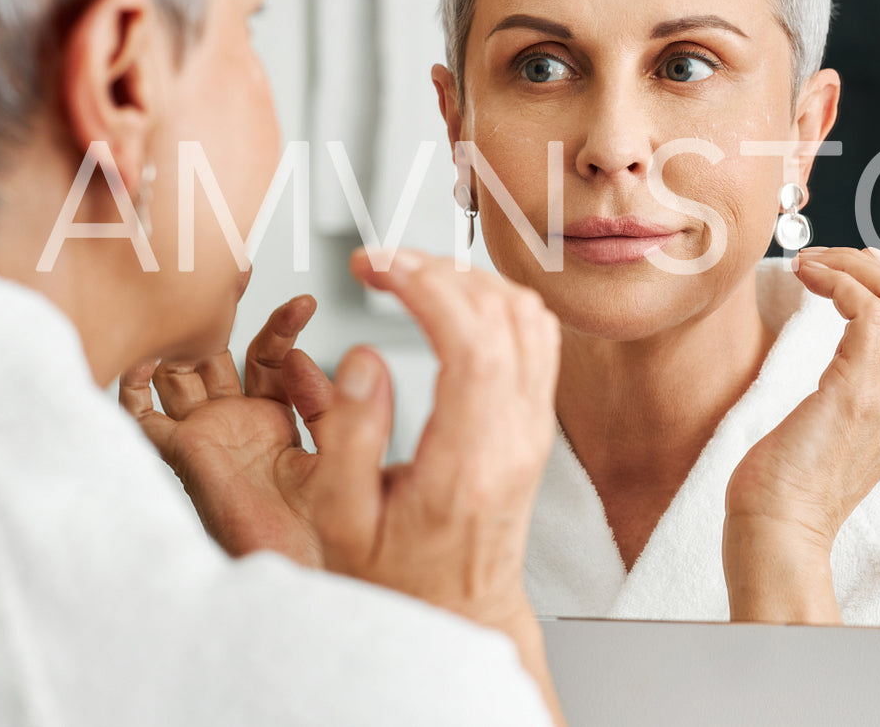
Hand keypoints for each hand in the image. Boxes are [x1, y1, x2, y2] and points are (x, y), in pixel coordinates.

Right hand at [120, 295, 335, 565]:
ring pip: (182, 372)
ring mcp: (205, 435)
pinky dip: (134, 386)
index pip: (271, 357)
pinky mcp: (180, 454)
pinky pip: (143, 416)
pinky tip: (146, 359)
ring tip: (192, 291)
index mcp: (277, 420)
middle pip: (220, 353)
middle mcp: (236, 423)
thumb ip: (328, 408)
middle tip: (234, 268)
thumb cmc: (325, 530)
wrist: (300, 575)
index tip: (306, 302)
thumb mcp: (336, 453)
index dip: (283, 328)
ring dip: (182, 336)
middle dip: (221, 312)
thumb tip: (317, 357)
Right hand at [319, 248, 562, 722]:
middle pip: (504, 316)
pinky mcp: (536, 422)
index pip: (474, 344)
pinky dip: (496, 299)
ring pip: (529, 317)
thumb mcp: (343, 522)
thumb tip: (366, 357)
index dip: (426, 286)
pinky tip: (451, 298)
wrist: (459, 617)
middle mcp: (515, 439)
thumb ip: (351, 436)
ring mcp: (535, 429)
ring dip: (470, 277)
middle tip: (380, 262)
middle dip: (439, 268)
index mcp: (469, 463)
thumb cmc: (395, 579)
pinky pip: (537, 336)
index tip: (375, 265)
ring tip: (408, 275)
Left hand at [722, 246, 879, 622]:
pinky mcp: (857, 390)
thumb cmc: (787, 485)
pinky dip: (840, 281)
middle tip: (832, 258)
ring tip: (813, 263)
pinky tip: (809, 279)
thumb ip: (851, 396)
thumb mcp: (836, 433)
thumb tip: (834, 361)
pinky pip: (868, 310)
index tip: (856, 271)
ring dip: (855, 266)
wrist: (778, 529)